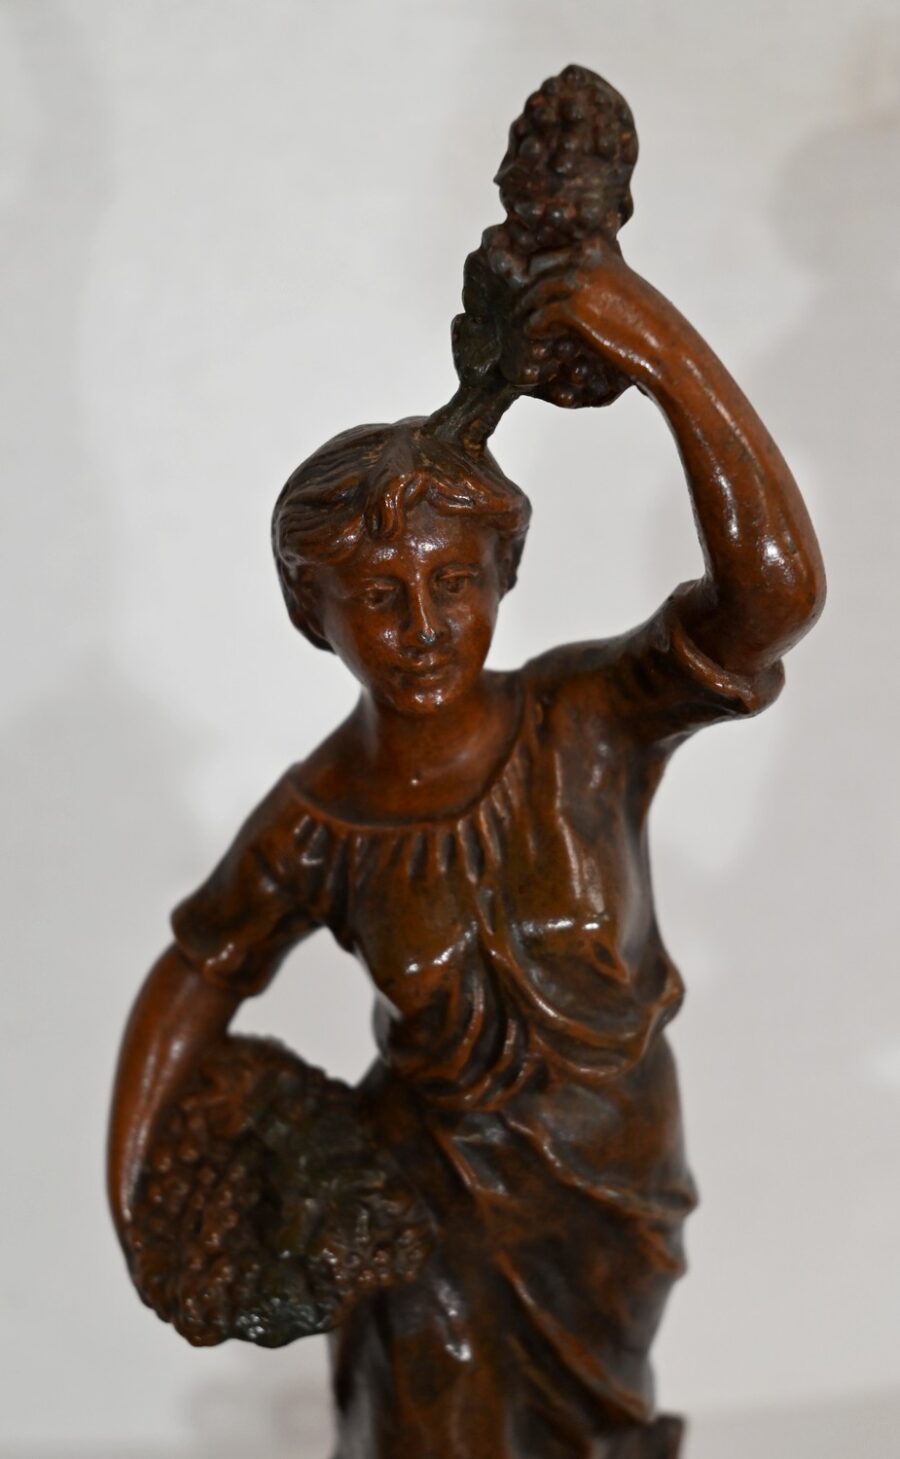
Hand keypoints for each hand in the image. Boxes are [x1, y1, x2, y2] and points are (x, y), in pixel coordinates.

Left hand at [520, 237, 681, 392]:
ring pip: (532, 296)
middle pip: (534, 271)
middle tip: (522, 315)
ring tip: (526, 332)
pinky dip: (534, 333)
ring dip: (526, 316)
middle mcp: (585, 257)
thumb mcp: (620, 286)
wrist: (664, 346)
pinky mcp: (573, 309)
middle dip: (525, 293)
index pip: (548, 254)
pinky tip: (539, 343)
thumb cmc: (646, 322)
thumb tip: (561, 281)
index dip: (535, 276)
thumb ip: (593, 277)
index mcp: (596, 247)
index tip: (529, 296)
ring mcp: (577, 281)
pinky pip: (536, 319)